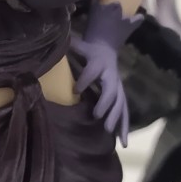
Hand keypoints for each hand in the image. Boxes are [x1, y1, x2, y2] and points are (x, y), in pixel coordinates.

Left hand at [69, 0, 142, 146]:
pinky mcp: (120, 98)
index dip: (85, 79)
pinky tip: (124, 142)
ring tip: (110, 132)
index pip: (92, 72)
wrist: (107, 49)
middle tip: (97, 116)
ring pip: (120, 105)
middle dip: (105, 104)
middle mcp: (111, 77)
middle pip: (111, 91)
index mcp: (99, 64)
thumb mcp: (80, 45)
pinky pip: (124, 114)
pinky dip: (124, 128)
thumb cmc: (90, 49)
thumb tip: (56, 39)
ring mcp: (117, 88)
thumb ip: (71, 45)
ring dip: (116, 119)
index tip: (76, 89)